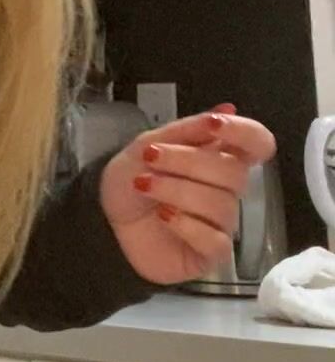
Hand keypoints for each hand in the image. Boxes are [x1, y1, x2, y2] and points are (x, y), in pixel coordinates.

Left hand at [99, 103, 276, 285]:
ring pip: (221, 205)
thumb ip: (187, 130)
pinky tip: (162, 216)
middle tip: (151, 157)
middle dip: (189, 161)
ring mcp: (221, 223)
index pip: (258, 143)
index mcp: (219, 157)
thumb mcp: (148, 144)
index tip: (213, 125)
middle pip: (235, 172)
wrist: (103, 220)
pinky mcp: (211, 253)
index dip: (244, 132)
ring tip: (144, 186)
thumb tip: (229, 109)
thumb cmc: (130, 180)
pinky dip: (185, 224)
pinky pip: (215, 240)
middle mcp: (227, 190)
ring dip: (177, 190)